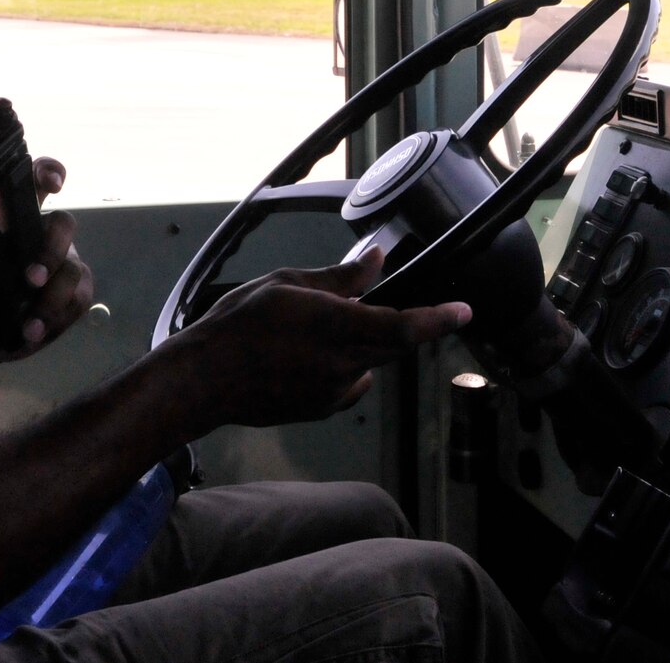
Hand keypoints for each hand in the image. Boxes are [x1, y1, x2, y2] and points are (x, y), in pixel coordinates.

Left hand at [0, 155, 90, 358]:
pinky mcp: (75, 294)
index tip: (52, 183)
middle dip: (51, 249)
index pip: (34, 183)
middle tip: (30, 278)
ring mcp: (65, 264)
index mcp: (12, 221)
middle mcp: (44, 236)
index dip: (48, 172)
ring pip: (73, 270)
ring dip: (51, 298)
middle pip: (64, 224)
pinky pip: (77, 301)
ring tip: (28, 325)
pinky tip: (33, 333)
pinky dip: (55, 320)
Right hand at [169, 246, 470, 427]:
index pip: (401, 326)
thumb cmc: (238, 325)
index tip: (464, 311)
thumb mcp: (287, 284)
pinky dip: (345, 364)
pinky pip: (351, 381)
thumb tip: (376, 261)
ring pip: (371, 361)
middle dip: (400, 324)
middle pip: (394, 345)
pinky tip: (308, 354)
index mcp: (334, 327)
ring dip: (363, 342)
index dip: (437, 319)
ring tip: (315, 329)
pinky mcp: (322, 408)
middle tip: (375, 306)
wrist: (205, 380)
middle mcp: (341, 364)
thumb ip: (339, 278)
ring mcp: (333, 391)